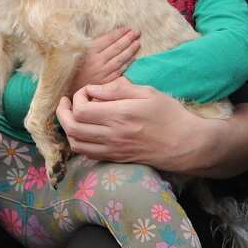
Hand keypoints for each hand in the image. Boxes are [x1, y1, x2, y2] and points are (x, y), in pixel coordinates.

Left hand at [55, 77, 193, 168]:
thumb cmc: (169, 114)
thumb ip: (119, 89)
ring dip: (69, 128)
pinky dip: (79, 141)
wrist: (184, 144)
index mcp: (120, 115)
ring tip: (73, 115)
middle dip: (63, 112)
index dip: (77, 98)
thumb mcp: (148, 92)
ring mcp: (113, 150)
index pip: (81, 109)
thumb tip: (95, 89)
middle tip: (66, 102)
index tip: (87, 90)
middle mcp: (112, 135)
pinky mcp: (115, 158)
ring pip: (76, 143)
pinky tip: (85, 130)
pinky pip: (87, 153)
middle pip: (72, 128)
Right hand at [68, 28, 140, 95]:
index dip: (119, 32)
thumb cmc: (72, 66)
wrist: (68, 87)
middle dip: (128, 38)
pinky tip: (133, 57)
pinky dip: (127, 63)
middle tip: (137, 32)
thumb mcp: (77, 50)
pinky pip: (119, 70)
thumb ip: (91, 42)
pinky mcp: (105, 82)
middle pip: (116, 47)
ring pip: (120, 59)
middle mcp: (96, 61)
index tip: (128, 28)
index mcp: (89, 51)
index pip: (108, 39)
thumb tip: (107, 33)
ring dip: (130, 49)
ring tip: (138, 42)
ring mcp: (102, 72)